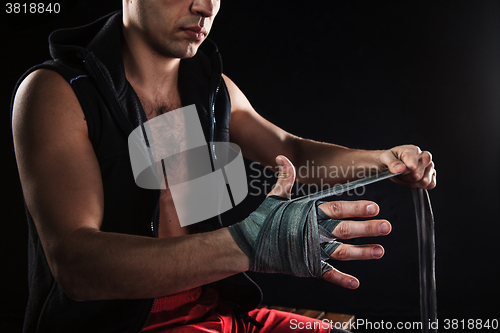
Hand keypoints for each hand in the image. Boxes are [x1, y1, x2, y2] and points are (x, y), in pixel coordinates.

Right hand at [269, 155, 390, 288]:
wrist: (246, 245)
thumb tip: (283, 157)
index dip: (356, 207)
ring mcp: (310, 250)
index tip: (375, 206)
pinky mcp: (305, 266)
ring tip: (380, 250)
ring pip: (341, 252)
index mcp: (307, 213)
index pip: (337, 208)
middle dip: (367, 228)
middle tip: (387, 227)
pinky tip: (356, 283)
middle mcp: (312, 231)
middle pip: (344, 229)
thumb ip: (285, 178)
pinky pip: (326, 274)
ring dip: (362, 252)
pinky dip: (341, 279)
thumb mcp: (274, 197)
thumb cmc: (261, 220)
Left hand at [378, 145, 435, 188]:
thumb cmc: (389, 158)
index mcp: (413, 150)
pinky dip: (421, 186)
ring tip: (406, 176)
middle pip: (418, 175)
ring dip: (414, 182)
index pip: (414, 165)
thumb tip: (401, 168)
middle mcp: (423, 156)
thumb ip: (392, 163)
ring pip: (426, 180)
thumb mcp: (385, 158)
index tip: (401, 170)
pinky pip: (431, 184)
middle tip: (401, 173)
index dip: (406, 170)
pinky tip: (413, 181)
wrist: (390, 163)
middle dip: (408, 177)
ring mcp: (429, 165)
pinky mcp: (431, 174)